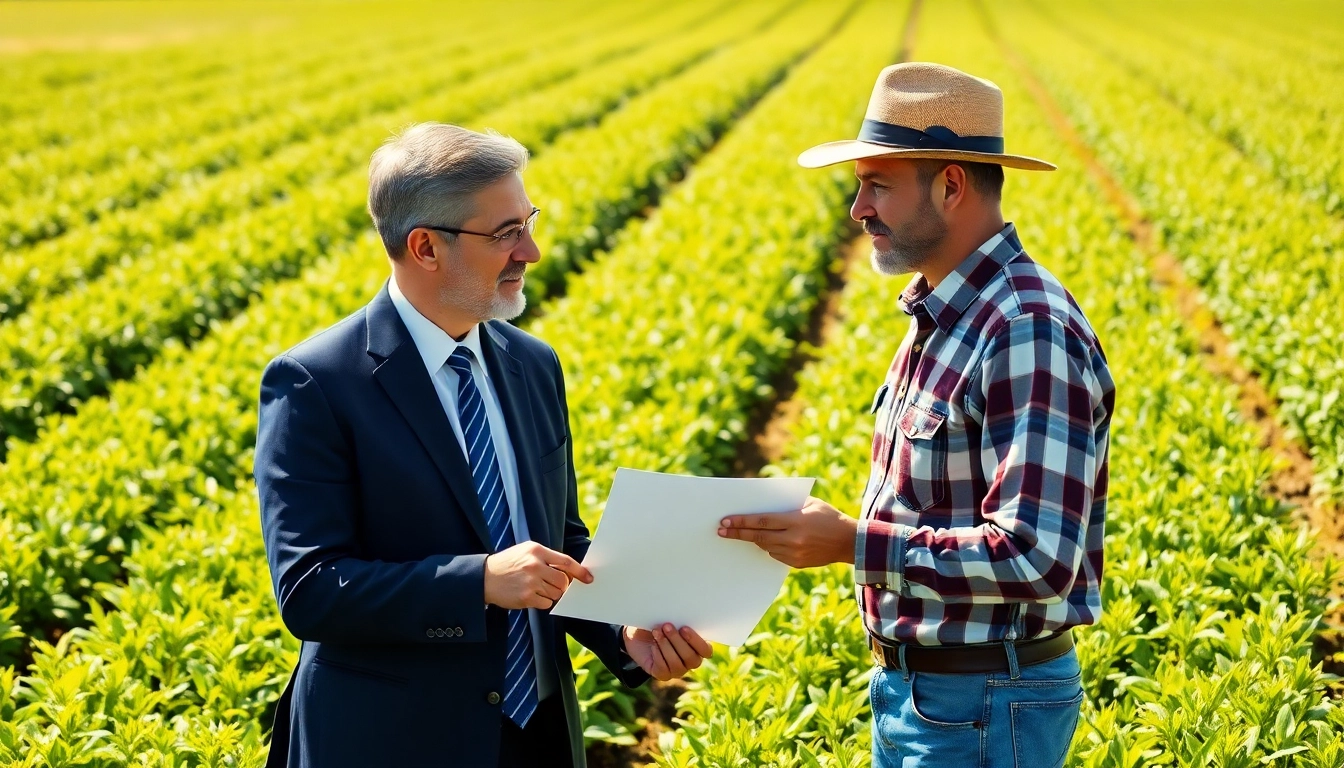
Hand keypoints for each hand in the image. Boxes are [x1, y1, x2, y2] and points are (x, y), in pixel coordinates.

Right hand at [483, 541, 591, 609]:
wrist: (484, 578)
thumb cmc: (508, 564)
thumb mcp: (525, 551)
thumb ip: (546, 558)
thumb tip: (569, 572)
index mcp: (536, 551)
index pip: (565, 561)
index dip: (580, 571)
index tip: (588, 578)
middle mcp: (534, 565)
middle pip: (563, 580)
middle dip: (563, 586)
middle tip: (554, 585)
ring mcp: (530, 582)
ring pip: (556, 593)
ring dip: (552, 594)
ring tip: (537, 588)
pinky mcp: (526, 597)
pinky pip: (546, 603)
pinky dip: (543, 601)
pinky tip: (531, 595)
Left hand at [623, 624, 712, 680]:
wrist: (641, 635)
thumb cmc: (661, 623)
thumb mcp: (670, 618)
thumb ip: (679, 619)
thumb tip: (679, 614)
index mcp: (698, 647)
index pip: (706, 651)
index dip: (696, 641)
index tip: (684, 628)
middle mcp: (691, 661)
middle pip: (691, 658)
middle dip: (677, 641)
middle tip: (666, 626)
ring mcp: (677, 670)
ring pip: (676, 664)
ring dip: (665, 646)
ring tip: (656, 631)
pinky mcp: (663, 674)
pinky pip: (663, 669)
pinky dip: (658, 654)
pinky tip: (653, 643)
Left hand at [717, 496, 857, 567]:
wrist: (849, 542)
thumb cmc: (829, 516)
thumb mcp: (811, 503)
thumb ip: (789, 504)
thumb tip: (764, 503)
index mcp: (796, 521)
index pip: (761, 521)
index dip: (742, 522)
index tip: (725, 521)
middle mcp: (793, 539)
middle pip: (758, 537)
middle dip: (738, 534)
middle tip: (721, 531)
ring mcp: (795, 553)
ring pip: (766, 547)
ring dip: (753, 540)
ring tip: (739, 535)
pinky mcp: (797, 564)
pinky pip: (776, 556)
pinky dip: (769, 547)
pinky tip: (764, 541)